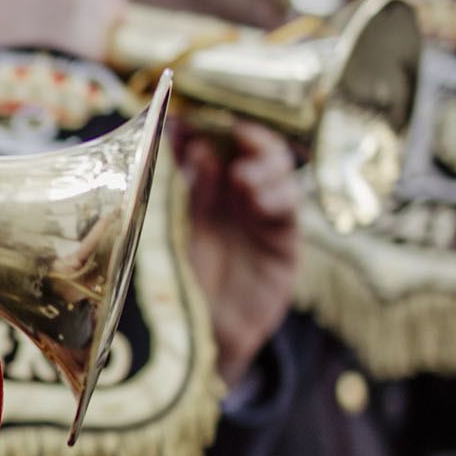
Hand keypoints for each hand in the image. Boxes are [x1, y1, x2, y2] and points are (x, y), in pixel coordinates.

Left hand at [179, 122, 299, 382]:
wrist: (197, 345)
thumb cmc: (175, 287)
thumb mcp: (166, 232)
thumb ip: (175, 189)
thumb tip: (175, 136)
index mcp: (200, 189)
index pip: (211, 140)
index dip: (205, 122)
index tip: (191, 110)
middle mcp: (233, 197)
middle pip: (250, 146)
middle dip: (240, 133)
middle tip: (227, 131)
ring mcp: (260, 218)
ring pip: (275, 169)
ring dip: (261, 162)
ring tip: (240, 174)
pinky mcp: (283, 244)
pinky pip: (288, 207)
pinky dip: (275, 193)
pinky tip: (255, 196)